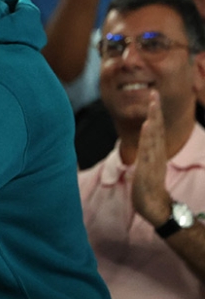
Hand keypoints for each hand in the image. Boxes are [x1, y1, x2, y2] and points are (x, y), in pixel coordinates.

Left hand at [131, 90, 173, 226]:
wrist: (154, 206)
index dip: (155, 113)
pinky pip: (148, 149)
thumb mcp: (146, 166)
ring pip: (154, 136)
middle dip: (155, 110)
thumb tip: (142, 144)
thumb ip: (146, 154)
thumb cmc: (149, 186)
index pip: (156, 129)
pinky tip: (147, 126)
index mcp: (156, 152)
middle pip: (157, 128)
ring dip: (153, 118)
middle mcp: (157, 153)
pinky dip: (148, 137)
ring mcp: (153, 160)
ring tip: (152, 103)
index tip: (153, 96)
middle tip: (154, 92)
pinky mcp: (148, 168)